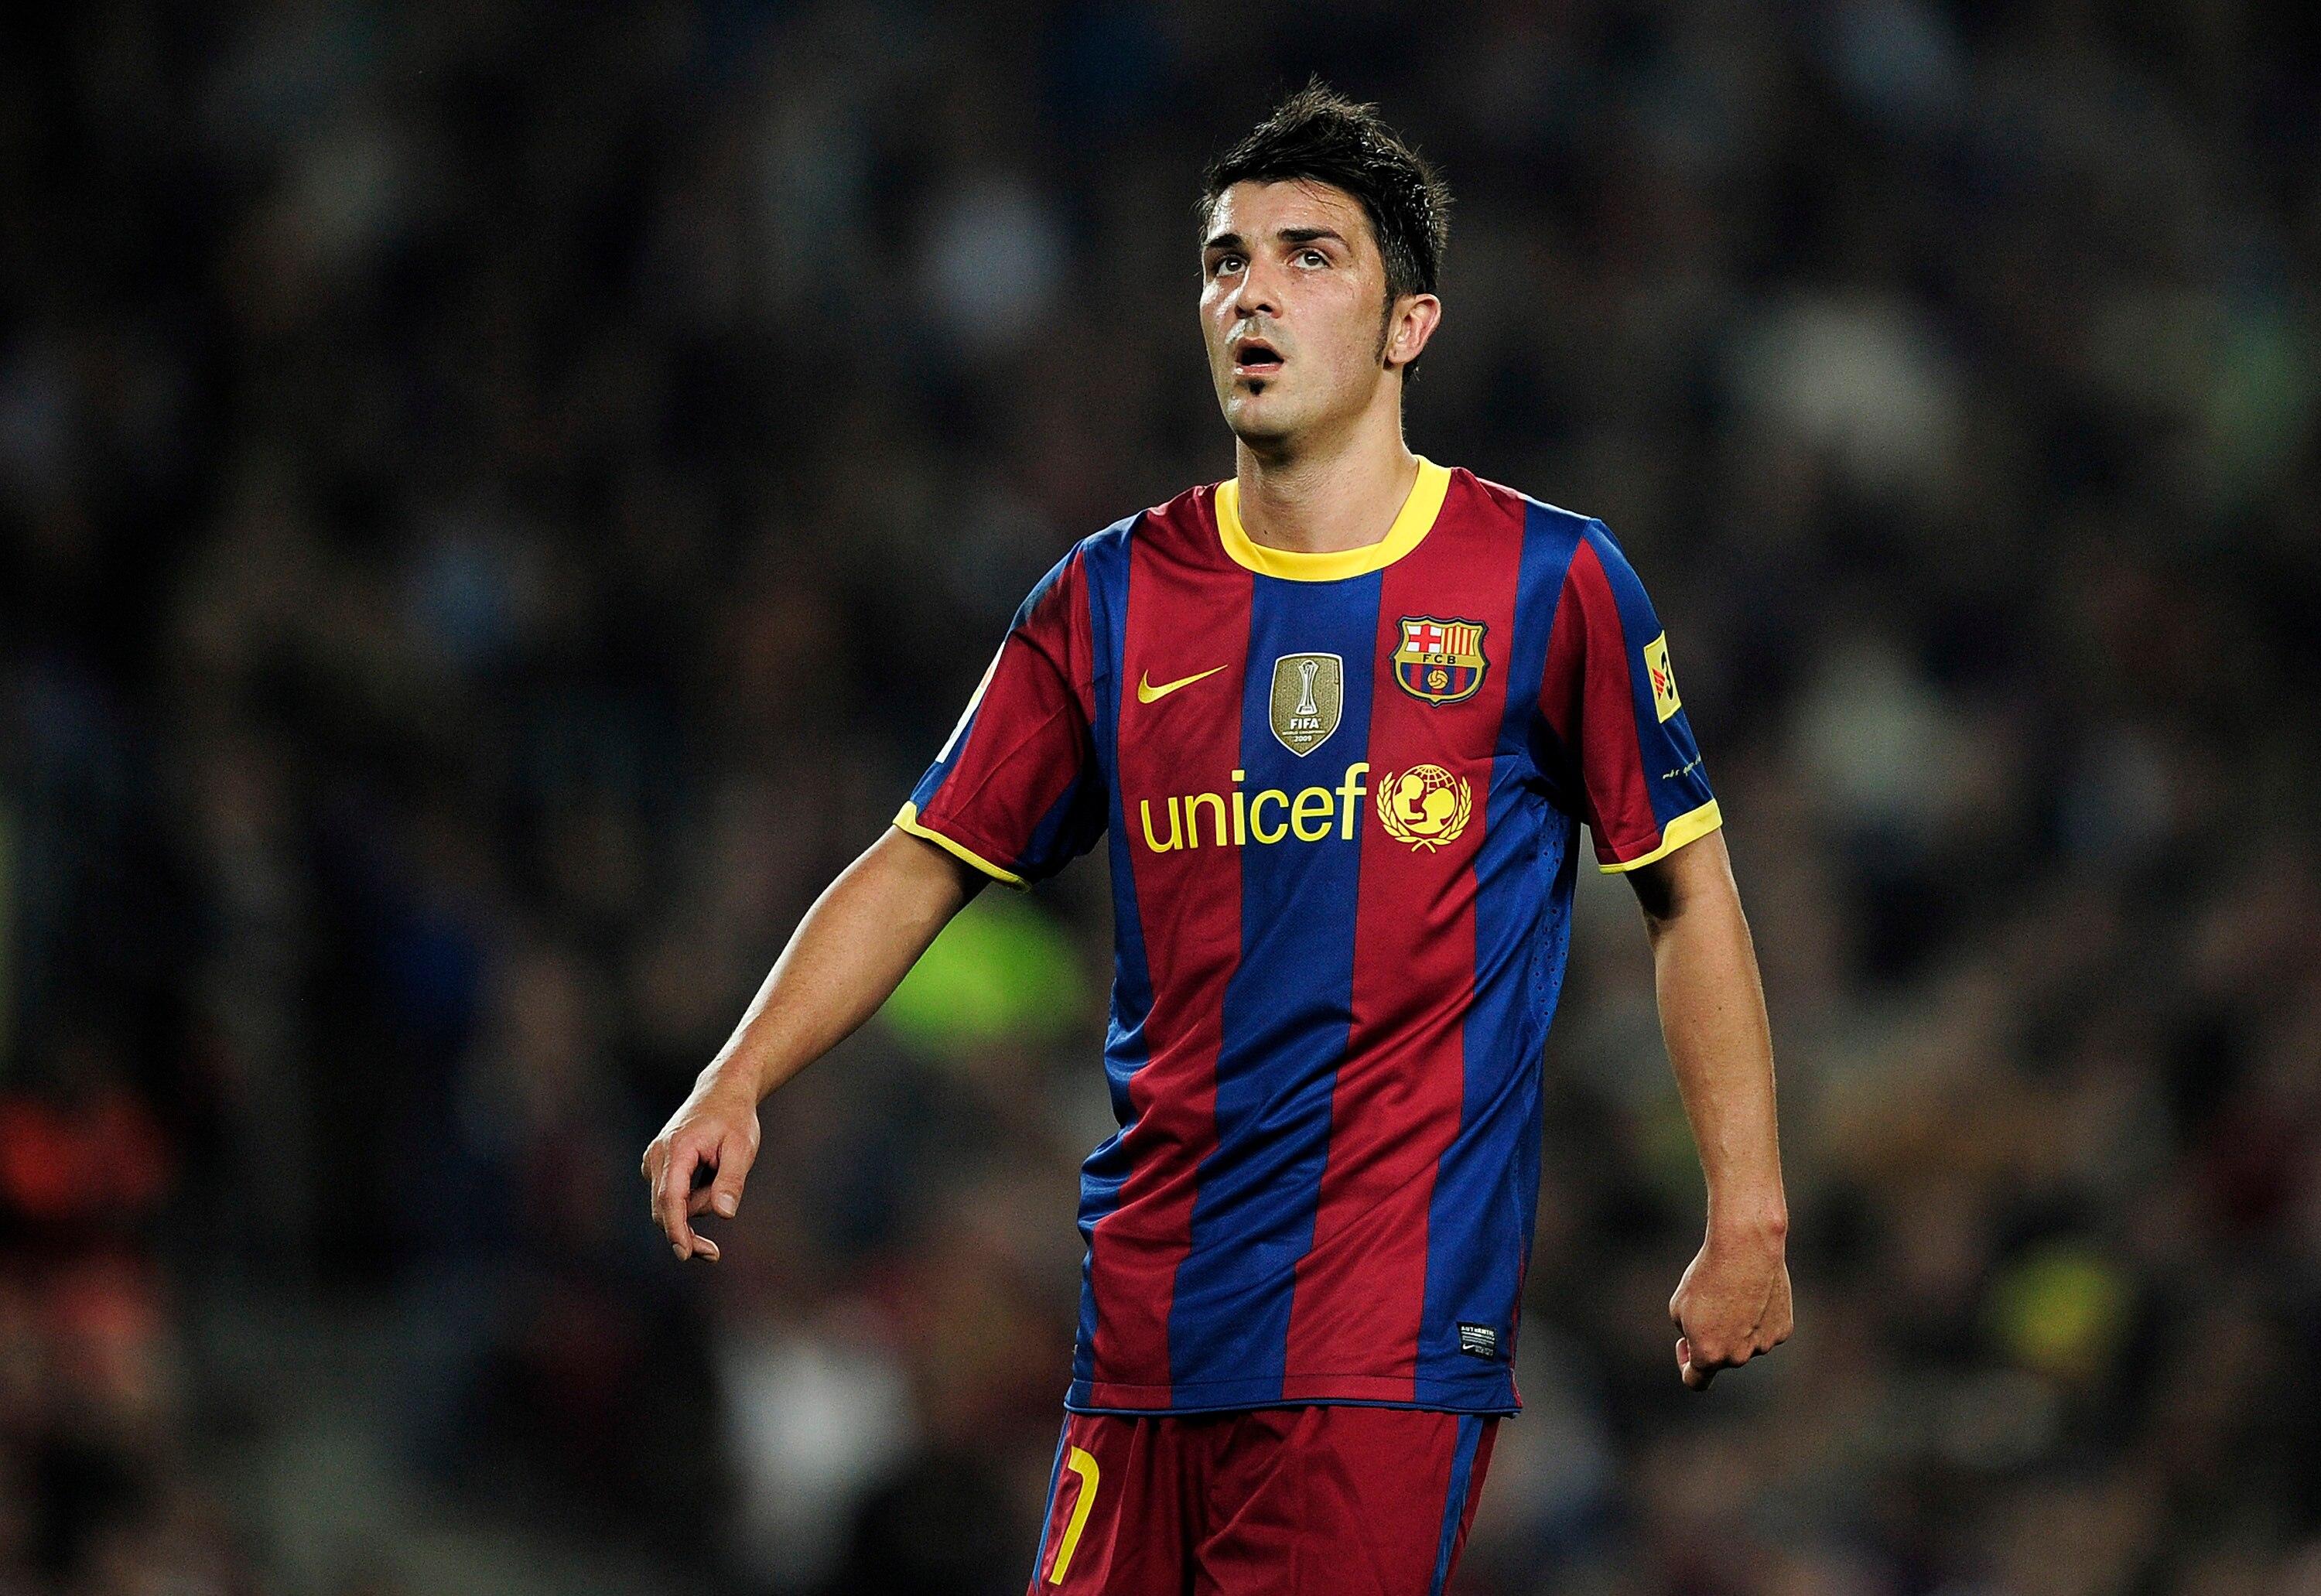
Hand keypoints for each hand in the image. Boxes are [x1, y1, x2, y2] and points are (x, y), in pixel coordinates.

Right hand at [641, 1077, 760, 1262]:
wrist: (722, 1092)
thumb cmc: (734, 1119)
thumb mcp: (742, 1147)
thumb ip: (732, 1180)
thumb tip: (724, 1213)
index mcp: (677, 1149)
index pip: (671, 1199)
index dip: (676, 1229)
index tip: (684, 1254)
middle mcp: (658, 1156)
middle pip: (666, 1209)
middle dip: (687, 1233)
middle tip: (713, 1254)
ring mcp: (654, 1160)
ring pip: (672, 1203)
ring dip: (698, 1203)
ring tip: (723, 1172)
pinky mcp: (657, 1165)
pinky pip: (672, 1195)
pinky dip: (691, 1197)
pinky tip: (710, 1173)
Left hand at [1668, 1222, 1791, 1389]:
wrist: (1746, 1249)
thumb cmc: (1707, 1275)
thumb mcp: (1680, 1307)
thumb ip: (1690, 1334)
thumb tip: (1706, 1343)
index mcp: (1709, 1355)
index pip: (1696, 1381)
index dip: (1686, 1365)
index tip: (1685, 1345)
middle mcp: (1737, 1357)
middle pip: (1722, 1357)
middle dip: (1713, 1338)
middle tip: (1710, 1306)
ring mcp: (1763, 1346)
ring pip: (1745, 1343)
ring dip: (1736, 1327)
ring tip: (1734, 1292)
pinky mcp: (1783, 1330)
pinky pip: (1765, 1330)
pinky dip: (1758, 1318)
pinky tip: (1755, 1292)